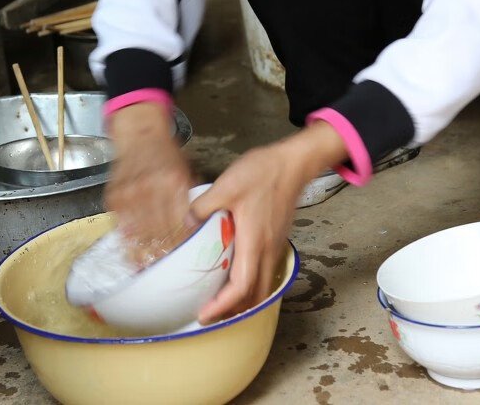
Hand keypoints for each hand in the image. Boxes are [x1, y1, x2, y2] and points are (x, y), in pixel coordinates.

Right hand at [104, 101, 195, 264]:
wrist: (139, 132)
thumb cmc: (166, 154)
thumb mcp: (187, 171)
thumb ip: (192, 198)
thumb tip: (200, 228)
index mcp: (174, 182)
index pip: (180, 222)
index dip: (183, 245)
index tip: (186, 262)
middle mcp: (152, 188)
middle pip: (159, 231)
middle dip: (164, 254)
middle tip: (167, 275)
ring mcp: (131, 193)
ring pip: (138, 233)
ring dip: (143, 254)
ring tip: (148, 271)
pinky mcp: (115, 196)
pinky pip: (121, 225)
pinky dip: (127, 242)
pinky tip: (131, 255)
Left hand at [189, 122, 347, 323]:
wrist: (293, 163)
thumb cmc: (262, 173)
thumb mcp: (227, 185)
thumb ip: (203, 206)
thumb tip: (186, 224)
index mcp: (254, 242)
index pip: (242, 286)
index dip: (224, 305)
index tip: (205, 314)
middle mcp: (267, 250)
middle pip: (255, 295)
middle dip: (234, 311)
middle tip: (210, 315)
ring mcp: (274, 247)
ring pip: (262, 286)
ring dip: (244, 299)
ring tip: (220, 301)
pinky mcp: (276, 240)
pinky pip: (265, 272)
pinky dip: (250, 285)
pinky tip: (234, 276)